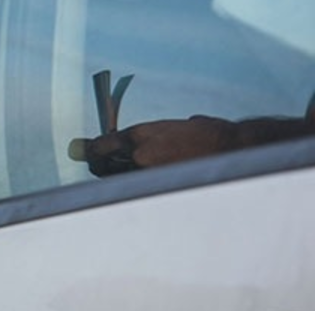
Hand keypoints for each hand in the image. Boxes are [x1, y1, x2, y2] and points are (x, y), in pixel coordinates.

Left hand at [83, 115, 236, 175]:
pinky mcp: (163, 187)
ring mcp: (150, 174)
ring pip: (121, 181)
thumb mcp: (177, 125)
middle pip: (104, 167)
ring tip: (117, 177)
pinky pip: (142, 190)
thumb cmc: (209, 133)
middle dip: (98, 167)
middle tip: (95, 166)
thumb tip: (153, 140)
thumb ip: (159, 134)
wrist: (232, 147)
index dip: (90, 151)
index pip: (101, 146)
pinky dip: (139, 189)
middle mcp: (138, 153)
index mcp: (140, 133)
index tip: (84, 151)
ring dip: (117, 180)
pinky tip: (141, 188)